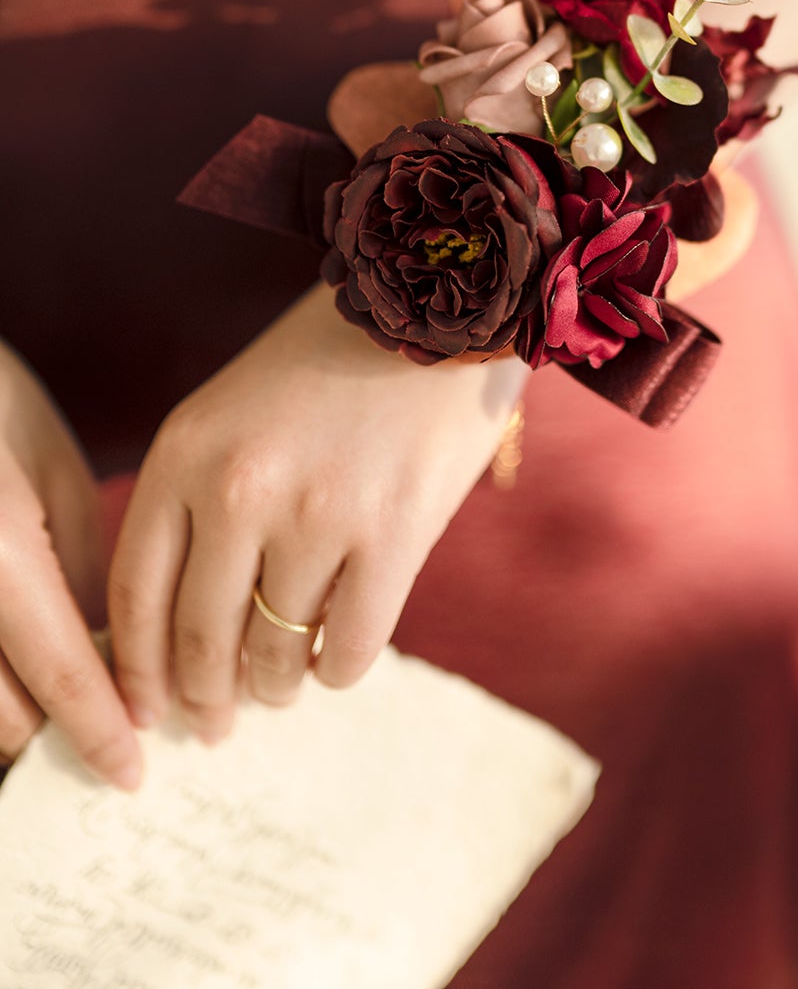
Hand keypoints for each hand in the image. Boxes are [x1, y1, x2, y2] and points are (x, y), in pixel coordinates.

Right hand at [0, 340, 142, 788]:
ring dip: (13, 718)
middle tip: (114, 731)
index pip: (60, 674)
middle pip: (4, 715)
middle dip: (57, 732)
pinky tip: (19, 671)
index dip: (98, 731)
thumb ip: (79, 562)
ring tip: (63, 705)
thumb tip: (107, 643)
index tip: (132, 771)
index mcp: (3, 556)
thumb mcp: (51, 470)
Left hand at [108, 283, 523, 742]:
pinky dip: (337, 669)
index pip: (135, 596)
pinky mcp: (393, 536)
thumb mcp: (232, 413)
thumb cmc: (329, 361)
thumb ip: (199, 501)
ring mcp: (317, 516)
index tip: (151, 709)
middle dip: (206, 698)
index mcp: (186, 453)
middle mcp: (240, 490)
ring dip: (274, 685)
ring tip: (281, 683)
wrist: (432, 306)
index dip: (138, 672)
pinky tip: (336, 659)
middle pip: (200, 639)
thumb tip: (186, 626)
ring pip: (274, 652)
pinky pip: (349, 646)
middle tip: (218, 721)